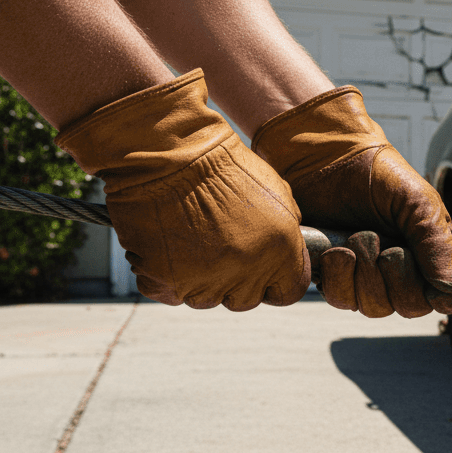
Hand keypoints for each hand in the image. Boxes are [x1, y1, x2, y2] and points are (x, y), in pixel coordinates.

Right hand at [56, 70, 309, 309]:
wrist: (171, 152)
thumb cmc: (223, 166)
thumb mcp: (275, 193)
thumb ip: (286, 231)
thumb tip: (287, 254)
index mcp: (281, 250)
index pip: (288, 292)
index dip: (275, 284)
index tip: (261, 275)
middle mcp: (248, 270)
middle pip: (244, 300)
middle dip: (234, 282)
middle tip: (217, 251)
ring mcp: (206, 278)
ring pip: (205, 299)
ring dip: (198, 279)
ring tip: (189, 242)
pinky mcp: (168, 279)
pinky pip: (168, 294)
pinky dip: (163, 278)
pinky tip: (165, 249)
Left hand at [251, 87, 451, 316]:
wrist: (326, 159)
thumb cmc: (378, 175)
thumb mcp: (418, 203)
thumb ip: (439, 245)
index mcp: (428, 254)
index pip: (445, 296)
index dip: (442, 297)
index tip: (434, 287)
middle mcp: (398, 271)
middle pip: (409, 307)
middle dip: (397, 277)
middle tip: (387, 246)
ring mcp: (364, 277)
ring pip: (374, 306)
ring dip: (366, 274)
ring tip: (360, 238)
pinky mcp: (333, 276)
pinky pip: (340, 298)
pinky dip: (340, 275)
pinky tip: (338, 250)